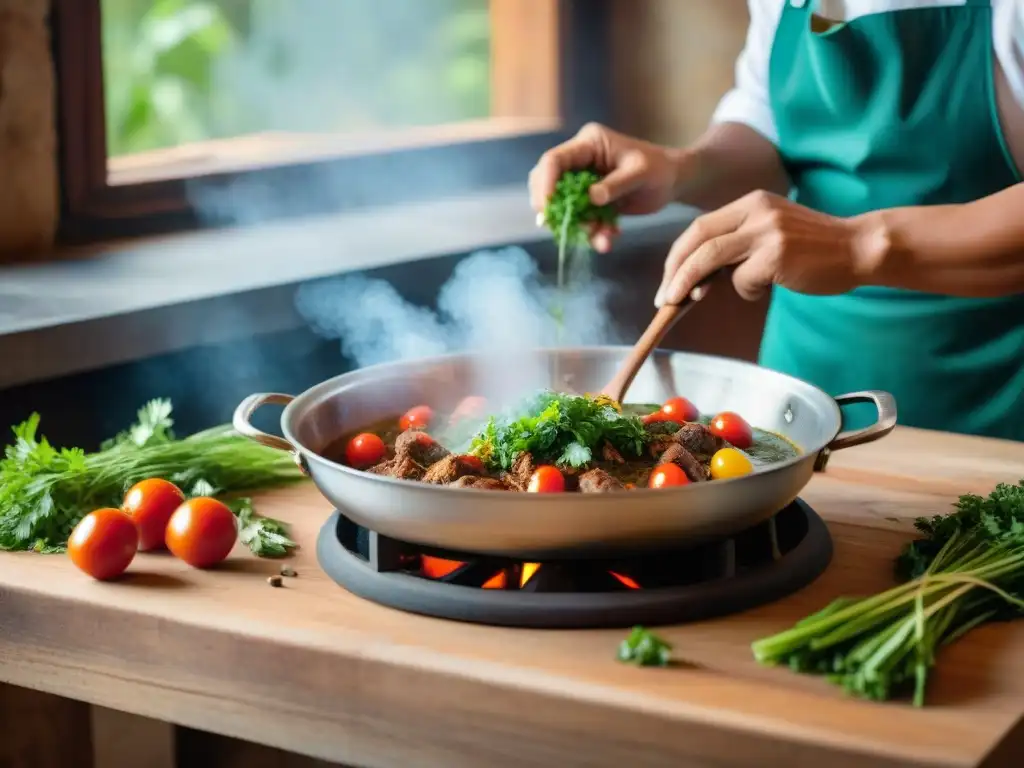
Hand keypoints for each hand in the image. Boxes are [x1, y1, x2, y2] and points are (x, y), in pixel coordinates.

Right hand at [528, 123, 684, 252]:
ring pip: (563, 206)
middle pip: (548, 182)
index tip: (547, 207)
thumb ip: (617, 184)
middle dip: (553, 209)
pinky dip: (591, 233)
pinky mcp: (589, 200)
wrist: (672, 182)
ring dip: (577, 227)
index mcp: (588, 144)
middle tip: (559, 228)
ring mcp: (583, 181)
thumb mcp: (641, 173)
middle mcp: (580, 160)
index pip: (554, 160)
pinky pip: (580, 219)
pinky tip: (609, 240)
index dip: (546, 183)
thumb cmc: (659, 169)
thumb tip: (592, 197)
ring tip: (602, 240)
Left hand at [654, 190, 874, 305]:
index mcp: (751, 202)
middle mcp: (756, 210)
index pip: (700, 226)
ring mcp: (767, 231)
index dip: (678, 254)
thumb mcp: (772, 231)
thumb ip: (739, 244)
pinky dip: (747, 291)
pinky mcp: (777, 254)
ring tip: (677, 301)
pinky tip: (766, 289)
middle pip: (698, 238)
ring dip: (687, 282)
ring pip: (710, 256)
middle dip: (674, 269)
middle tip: (663, 296)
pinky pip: (743, 279)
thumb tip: (697, 276)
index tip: (667, 279)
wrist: (859, 248)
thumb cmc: (814, 249)